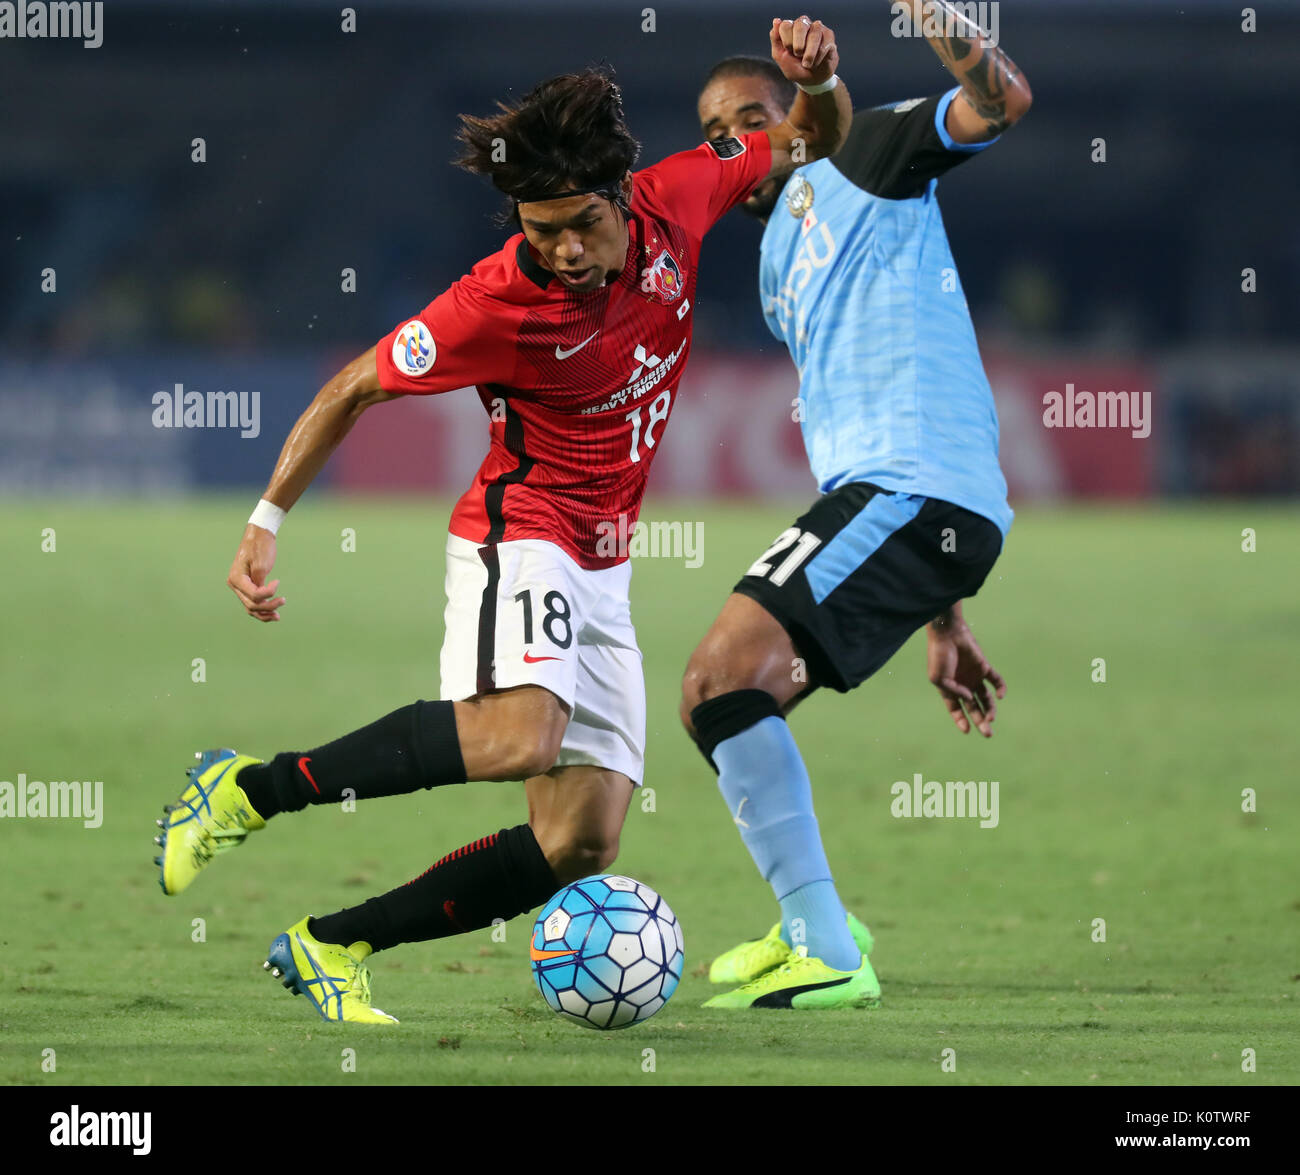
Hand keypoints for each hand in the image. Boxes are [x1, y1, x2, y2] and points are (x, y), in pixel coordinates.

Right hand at [228, 523, 284, 621]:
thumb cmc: (260, 546)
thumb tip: (262, 597)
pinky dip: (262, 608)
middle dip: (268, 607)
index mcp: (236, 578)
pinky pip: (253, 601)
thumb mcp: (262, 565)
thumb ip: (260, 583)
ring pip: (251, 607)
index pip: (254, 595)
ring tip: (278, 616)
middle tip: (283, 600)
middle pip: (251, 605)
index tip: (278, 582)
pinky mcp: (247, 586)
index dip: (268, 594)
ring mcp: (240, 586)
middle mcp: (235, 584)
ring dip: (264, 613)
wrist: (259, 534)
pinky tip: (273, 613)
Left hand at [769, 15, 837, 85]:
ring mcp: (817, 28)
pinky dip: (818, 57)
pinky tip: (816, 62)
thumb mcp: (780, 56)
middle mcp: (804, 24)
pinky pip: (824, 44)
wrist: (811, 79)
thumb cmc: (795, 66)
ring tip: (807, 64)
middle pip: (800, 25)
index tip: (788, 52)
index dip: (787, 41)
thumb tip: (776, 21)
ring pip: (814, 34)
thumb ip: (775, 39)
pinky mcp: (829, 36)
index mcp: (790, 27)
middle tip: (798, 55)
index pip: (786, 25)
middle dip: (798, 45)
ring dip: (809, 54)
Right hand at [926, 621, 1005, 736]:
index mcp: (949, 690)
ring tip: (992, 719)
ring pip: (986, 699)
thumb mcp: (938, 678)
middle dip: (980, 721)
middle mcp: (963, 686)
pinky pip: (996, 681)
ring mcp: (974, 677)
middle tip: (988, 734)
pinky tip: (1000, 697)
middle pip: (974, 708)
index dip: (960, 721)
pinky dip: (1000, 689)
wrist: (948, 635)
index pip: (956, 710)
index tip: (966, 731)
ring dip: (990, 710)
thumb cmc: (939, 656)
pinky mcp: (984, 668)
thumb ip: (953, 691)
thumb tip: (969, 698)